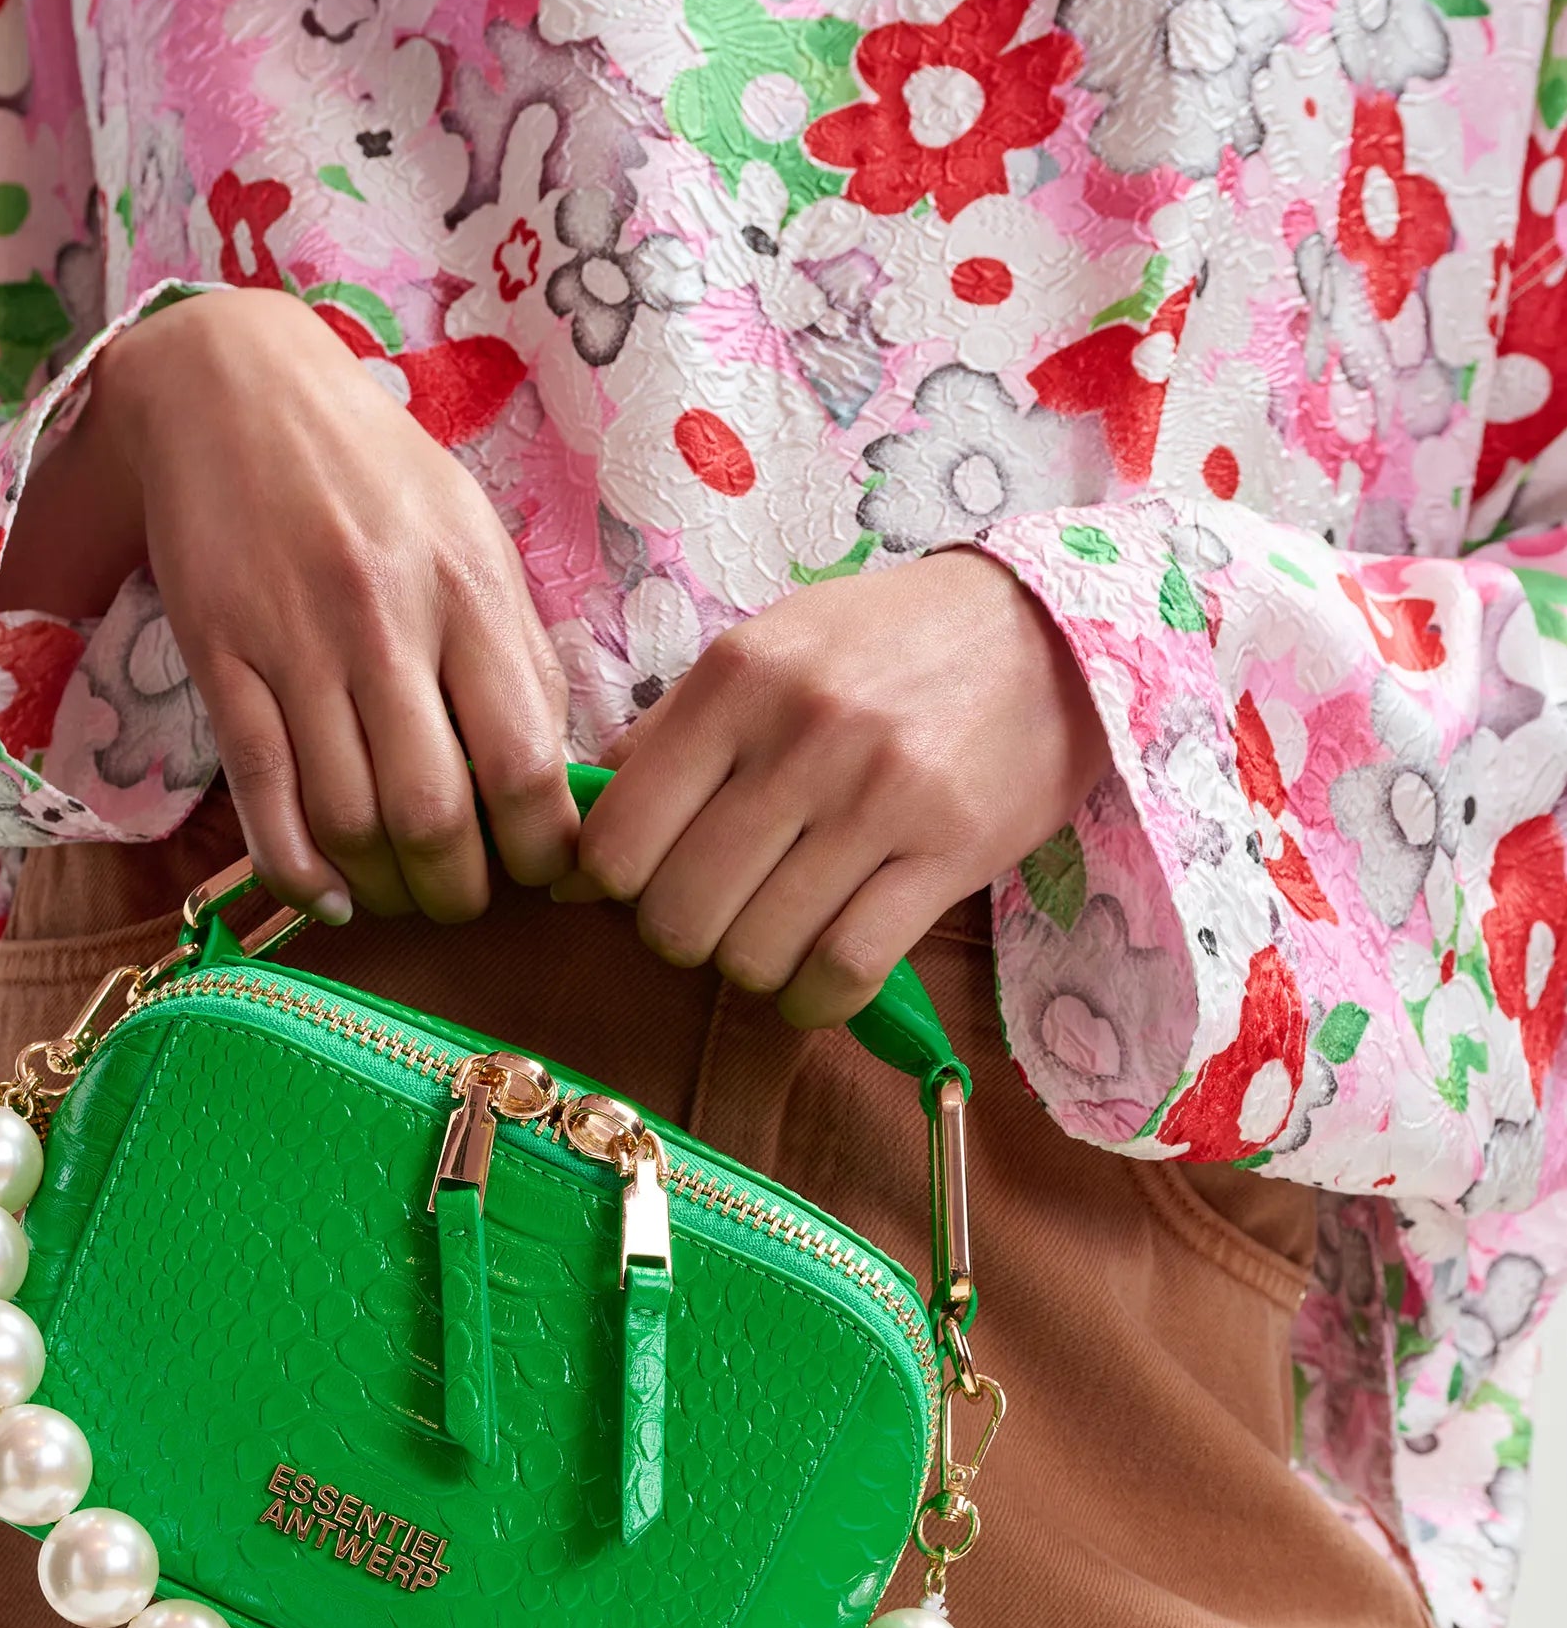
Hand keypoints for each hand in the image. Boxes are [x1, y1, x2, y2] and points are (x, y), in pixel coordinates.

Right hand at [0, 290, 577, 922]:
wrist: (232, 389)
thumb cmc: (374, 474)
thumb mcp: (473, 537)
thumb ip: (518, 652)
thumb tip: (557, 775)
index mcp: (469, 592)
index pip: (524, 764)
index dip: (541, 852)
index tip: (545, 877)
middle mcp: (386, 624)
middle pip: (432, 814)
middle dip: (457, 891)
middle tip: (463, 902)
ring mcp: (295, 646)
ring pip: (346, 819)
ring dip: (381, 890)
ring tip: (398, 897)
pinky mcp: (220, 659)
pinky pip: (262, 797)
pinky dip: (298, 871)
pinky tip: (329, 895)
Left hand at [555, 551, 1107, 1026]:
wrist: (1051, 629)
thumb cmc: (888, 646)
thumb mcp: (767, 651)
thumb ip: (669, 736)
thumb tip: (576, 843)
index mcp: (737, 679)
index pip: (617, 837)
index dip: (610, 886)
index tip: (638, 885)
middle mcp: (802, 736)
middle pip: (678, 912)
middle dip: (680, 936)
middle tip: (713, 914)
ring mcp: (880, 797)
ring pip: (755, 952)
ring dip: (752, 969)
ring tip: (774, 936)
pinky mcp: (949, 851)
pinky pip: (844, 969)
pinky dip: (814, 999)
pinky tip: (815, 980)